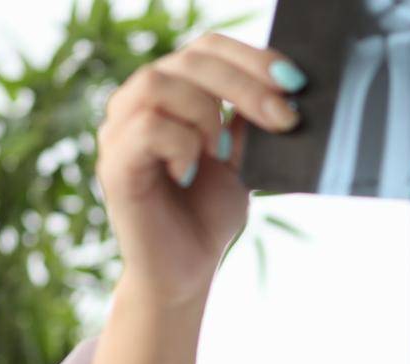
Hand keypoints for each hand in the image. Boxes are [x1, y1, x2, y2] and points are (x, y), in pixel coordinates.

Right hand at [95, 33, 304, 304]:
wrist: (186, 270)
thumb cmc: (208, 210)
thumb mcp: (243, 156)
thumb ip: (250, 118)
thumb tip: (285, 85)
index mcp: (173, 92)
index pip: (208, 47)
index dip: (253, 57)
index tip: (295, 83)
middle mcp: (139, 102)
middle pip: (190, 59)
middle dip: (246, 84)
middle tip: (283, 118)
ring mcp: (120, 131)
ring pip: (159, 82)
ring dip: (206, 112)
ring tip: (222, 150)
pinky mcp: (113, 164)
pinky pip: (146, 127)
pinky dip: (182, 144)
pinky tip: (192, 172)